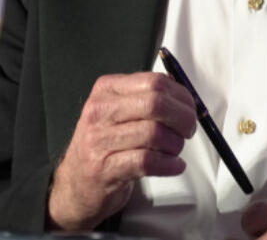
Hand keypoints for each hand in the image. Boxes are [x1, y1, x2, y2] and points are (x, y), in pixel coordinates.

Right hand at [47, 71, 196, 229]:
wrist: (76, 184)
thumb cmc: (105, 144)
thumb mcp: (118, 112)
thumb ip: (146, 99)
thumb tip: (184, 95)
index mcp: (107, 90)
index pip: (154, 82)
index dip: (181, 96)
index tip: (190, 109)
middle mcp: (100, 111)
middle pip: (156, 104)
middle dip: (183, 118)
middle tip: (188, 130)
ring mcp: (100, 141)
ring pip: (154, 133)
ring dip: (175, 144)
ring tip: (175, 150)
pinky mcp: (105, 169)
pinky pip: (148, 161)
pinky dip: (169, 164)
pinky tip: (174, 165)